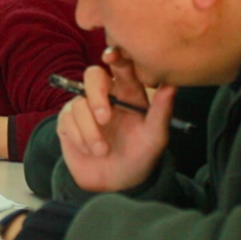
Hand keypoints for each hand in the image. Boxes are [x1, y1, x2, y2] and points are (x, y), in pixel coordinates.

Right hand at [56, 47, 175, 191]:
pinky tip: (91, 150)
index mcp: (129, 91)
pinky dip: (80, 138)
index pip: (121, 65)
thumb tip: (172, 85)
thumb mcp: (155, 137)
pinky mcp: (68, 120)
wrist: (115, 184)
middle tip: (105, 118)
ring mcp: (84, 106)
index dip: (115, 54)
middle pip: (93, 75)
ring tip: (102, 150)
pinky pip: (68, 119)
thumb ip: (162, 111)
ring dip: (91, 131)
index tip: (111, 57)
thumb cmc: (139, 157)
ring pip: (80, 103)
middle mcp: (105, 94)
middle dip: (97, 95)